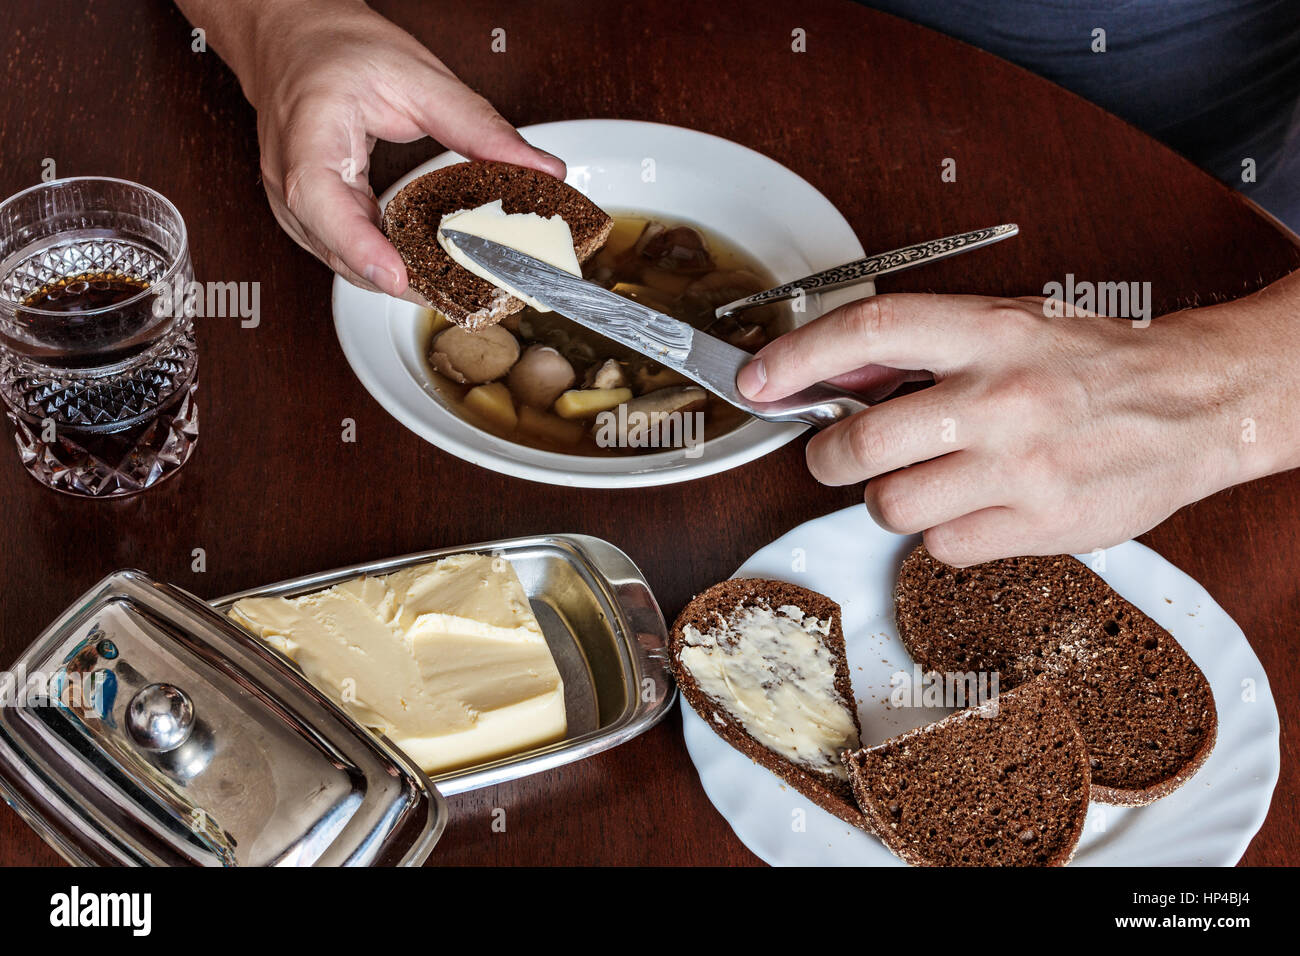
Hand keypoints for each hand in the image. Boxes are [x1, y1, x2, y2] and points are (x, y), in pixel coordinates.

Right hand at [197, 0, 563, 297]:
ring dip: (394, 280)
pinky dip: (383, 265)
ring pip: (342, 262)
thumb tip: (539, 166)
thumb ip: (479, 125)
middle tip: (461, 298)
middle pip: (338, 249)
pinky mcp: (308, 215)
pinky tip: (421, 272)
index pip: (320, 200)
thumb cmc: (336, 48)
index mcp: (309, 133)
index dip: (360, 246)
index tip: (397, 277)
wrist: (291, 40)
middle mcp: (288, 177)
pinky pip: (344, 253)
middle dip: (399, 280)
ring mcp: (291, 203)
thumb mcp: (416, 75)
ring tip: (451, 292)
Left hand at [736, 291, 1294, 564]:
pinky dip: (942, 534)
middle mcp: (999, 398)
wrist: (1195, 404)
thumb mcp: (1008, 324)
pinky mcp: (1038, 525)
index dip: (796, 358)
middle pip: (858, 443)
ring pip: (890, 506)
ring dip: (888, 499)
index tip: (757, 382)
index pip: (866, 332)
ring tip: (927, 478)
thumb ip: (921, 346)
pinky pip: (941, 547)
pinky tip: (974, 505)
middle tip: (838, 455)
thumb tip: (829, 370)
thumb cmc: (1091, 363)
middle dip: (827, 457)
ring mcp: (1019, 467)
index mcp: (988, 332)